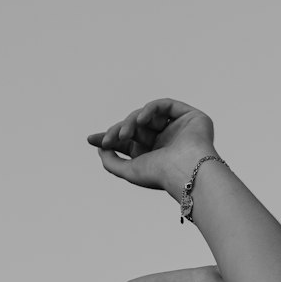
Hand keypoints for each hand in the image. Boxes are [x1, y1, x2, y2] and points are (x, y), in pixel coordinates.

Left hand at [87, 98, 216, 197]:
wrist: (187, 172)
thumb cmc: (162, 176)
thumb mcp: (129, 171)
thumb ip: (112, 163)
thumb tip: (100, 149)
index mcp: (154, 156)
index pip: (128, 142)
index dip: (110, 138)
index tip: (91, 140)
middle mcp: (166, 141)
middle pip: (134, 127)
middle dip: (118, 131)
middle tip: (108, 140)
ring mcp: (178, 128)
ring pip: (146, 116)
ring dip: (131, 122)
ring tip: (123, 135)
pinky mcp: (190, 116)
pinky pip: (164, 105)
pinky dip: (149, 109)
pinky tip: (140, 120)